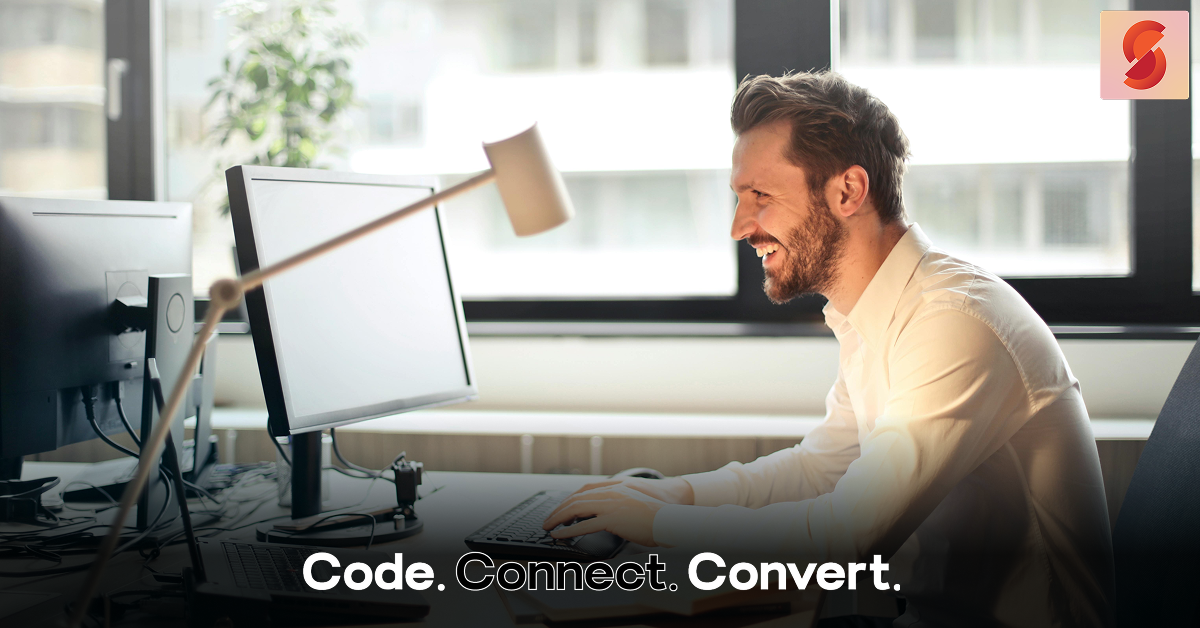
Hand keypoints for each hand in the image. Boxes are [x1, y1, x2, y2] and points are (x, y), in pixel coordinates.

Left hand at [540, 478, 693, 546]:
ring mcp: (611, 505)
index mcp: (617, 487)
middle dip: (559, 509)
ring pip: (576, 508)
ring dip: (559, 518)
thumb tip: (606, 514)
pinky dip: (569, 530)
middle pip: (576, 497)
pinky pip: (584, 525)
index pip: (585, 489)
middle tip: (549, 519)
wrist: (671, 519)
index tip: (561, 507)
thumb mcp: (635, 501)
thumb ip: (619, 503)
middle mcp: (611, 492)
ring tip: (549, 527)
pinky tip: (560, 535)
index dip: (570, 498)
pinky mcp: (613, 519)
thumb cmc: (658, 515)